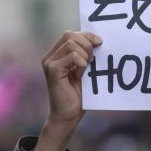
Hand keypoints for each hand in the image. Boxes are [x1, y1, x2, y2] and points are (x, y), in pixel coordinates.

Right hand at [33, 31, 101, 150]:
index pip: (70, 34)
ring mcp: (49, 63)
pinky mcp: (52, 70)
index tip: (100, 43)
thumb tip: (98, 41)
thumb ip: (85, 56)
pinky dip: (80, 60)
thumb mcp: (84, 71)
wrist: (68, 115)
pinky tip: (83, 70)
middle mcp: (50, 57)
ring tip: (88, 66)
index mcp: (57, 55)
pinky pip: (71, 56)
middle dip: (87, 43)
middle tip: (94, 58)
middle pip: (69, 35)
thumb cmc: (77, 96)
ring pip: (70, 43)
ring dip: (85, 52)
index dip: (87, 35)